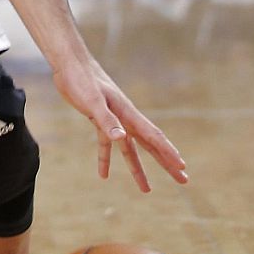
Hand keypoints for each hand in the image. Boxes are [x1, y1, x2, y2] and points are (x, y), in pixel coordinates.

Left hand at [49, 51, 187, 193]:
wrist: (69, 63)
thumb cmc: (82, 79)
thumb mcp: (93, 101)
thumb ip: (106, 120)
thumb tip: (121, 138)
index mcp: (127, 114)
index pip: (153, 137)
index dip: (168, 153)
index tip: (182, 168)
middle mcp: (124, 118)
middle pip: (150, 146)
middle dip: (166, 163)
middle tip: (183, 180)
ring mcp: (113, 119)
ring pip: (130, 149)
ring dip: (137, 168)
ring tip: (146, 189)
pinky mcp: (98, 119)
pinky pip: (106, 144)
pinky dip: (106, 158)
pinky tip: (103, 175)